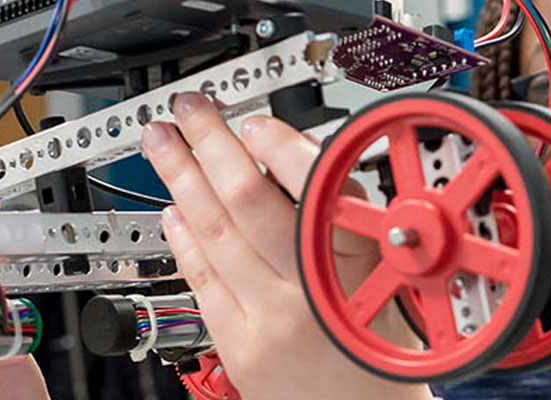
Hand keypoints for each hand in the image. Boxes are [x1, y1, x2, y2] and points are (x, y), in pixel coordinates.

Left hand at [141, 92, 430, 398]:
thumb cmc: (382, 350)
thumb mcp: (387, 276)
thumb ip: (346, 222)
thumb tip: (300, 160)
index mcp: (356, 268)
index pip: (313, 192)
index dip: (278, 150)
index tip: (257, 124)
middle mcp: (308, 294)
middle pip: (246, 205)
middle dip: (210, 147)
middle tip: (189, 113)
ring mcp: (268, 322)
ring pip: (214, 236)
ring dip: (181, 180)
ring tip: (163, 145)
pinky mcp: (240, 347)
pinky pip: (203, 282)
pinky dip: (184, 239)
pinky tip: (171, 210)